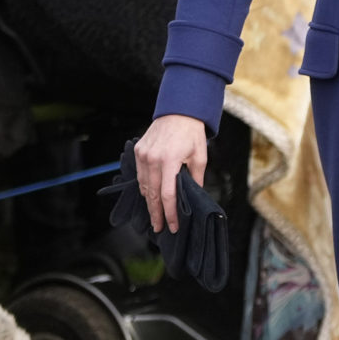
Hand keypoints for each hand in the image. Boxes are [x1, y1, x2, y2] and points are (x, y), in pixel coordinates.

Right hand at [133, 114, 208, 235]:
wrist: (179, 111)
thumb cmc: (192, 133)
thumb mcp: (200, 156)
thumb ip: (196, 178)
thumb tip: (194, 195)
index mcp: (170, 160)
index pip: (167, 194)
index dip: (170, 213)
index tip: (172, 225)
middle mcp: (152, 159)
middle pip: (151, 194)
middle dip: (156, 213)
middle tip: (160, 228)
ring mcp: (142, 155)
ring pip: (143, 186)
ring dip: (149, 202)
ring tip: (155, 216)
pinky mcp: (138, 151)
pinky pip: (139, 175)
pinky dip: (144, 187)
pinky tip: (149, 197)